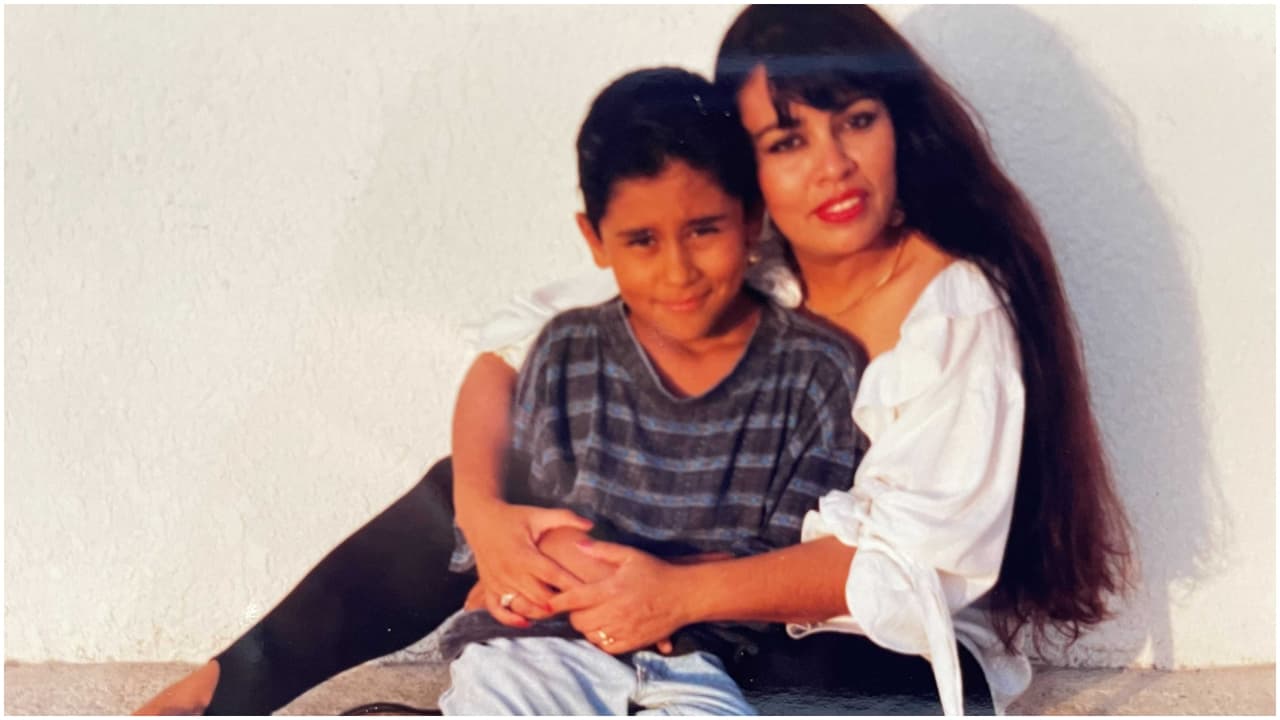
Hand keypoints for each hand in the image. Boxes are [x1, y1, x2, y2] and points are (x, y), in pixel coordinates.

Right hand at [460, 500, 593, 626]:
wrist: (479, 519)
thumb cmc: (513, 517)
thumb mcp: (538, 514)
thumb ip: (564, 518)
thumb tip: (590, 524)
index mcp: (524, 554)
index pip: (552, 574)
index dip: (571, 584)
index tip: (589, 590)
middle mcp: (510, 571)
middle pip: (540, 597)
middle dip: (561, 602)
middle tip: (578, 603)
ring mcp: (498, 582)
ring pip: (523, 606)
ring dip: (541, 611)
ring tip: (559, 609)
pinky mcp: (488, 587)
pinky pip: (498, 611)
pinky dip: (510, 619)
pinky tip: (526, 622)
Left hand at [548, 540, 696, 654]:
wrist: (684, 595)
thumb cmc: (656, 572)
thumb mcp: (630, 555)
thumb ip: (602, 550)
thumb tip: (579, 543)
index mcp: (612, 589)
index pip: (574, 599)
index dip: (557, 601)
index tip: (548, 603)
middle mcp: (616, 611)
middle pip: (579, 621)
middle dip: (574, 614)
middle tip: (579, 606)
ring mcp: (624, 629)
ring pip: (590, 635)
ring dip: (587, 627)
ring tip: (593, 615)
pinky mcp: (633, 642)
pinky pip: (606, 647)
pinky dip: (601, 640)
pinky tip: (606, 627)